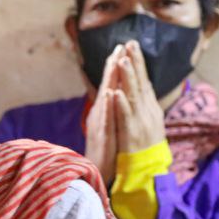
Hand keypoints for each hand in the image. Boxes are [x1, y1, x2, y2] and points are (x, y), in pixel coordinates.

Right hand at [84, 55, 119, 183]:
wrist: (96, 172)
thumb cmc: (104, 151)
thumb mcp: (109, 127)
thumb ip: (110, 111)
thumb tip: (114, 95)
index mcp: (104, 111)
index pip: (111, 85)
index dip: (115, 67)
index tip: (122, 49)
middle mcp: (99, 114)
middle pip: (106, 86)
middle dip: (112, 66)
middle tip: (119, 46)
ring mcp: (99, 124)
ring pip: (104, 98)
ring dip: (109, 80)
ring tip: (114, 62)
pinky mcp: (101, 135)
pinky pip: (105, 118)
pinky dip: (107, 105)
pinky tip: (110, 94)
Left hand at [109, 40, 166, 153]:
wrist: (148, 171)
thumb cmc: (146, 146)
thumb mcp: (148, 121)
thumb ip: (144, 103)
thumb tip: (144, 85)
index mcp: (149, 107)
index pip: (143, 80)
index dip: (138, 63)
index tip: (132, 45)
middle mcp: (147, 111)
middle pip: (140, 83)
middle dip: (135, 62)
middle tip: (130, 43)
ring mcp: (140, 122)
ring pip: (133, 96)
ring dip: (128, 78)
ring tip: (123, 60)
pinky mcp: (132, 133)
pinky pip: (125, 117)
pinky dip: (121, 104)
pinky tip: (115, 92)